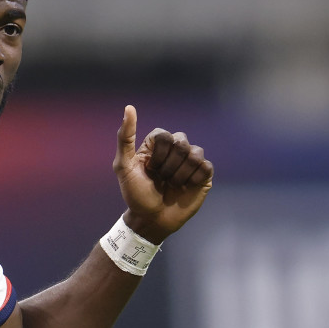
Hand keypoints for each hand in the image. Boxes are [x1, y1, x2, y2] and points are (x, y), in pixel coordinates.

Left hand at [113, 106, 212, 243]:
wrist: (151, 219)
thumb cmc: (136, 194)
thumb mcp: (123, 166)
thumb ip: (125, 138)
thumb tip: (129, 108)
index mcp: (156, 145)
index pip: (164, 135)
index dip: (158, 154)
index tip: (150, 169)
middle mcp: (175, 150)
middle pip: (181, 142)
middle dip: (168, 166)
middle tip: (161, 179)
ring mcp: (190, 161)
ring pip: (194, 154)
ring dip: (180, 174)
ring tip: (172, 185)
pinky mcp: (203, 175)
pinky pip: (205, 166)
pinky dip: (193, 179)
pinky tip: (185, 188)